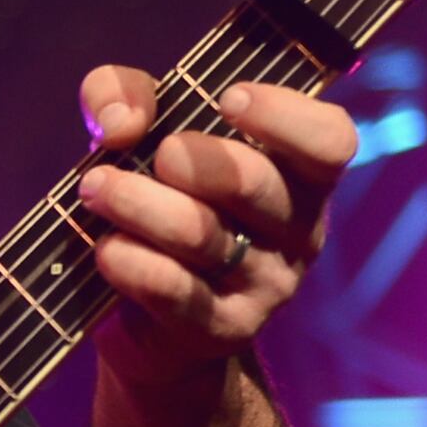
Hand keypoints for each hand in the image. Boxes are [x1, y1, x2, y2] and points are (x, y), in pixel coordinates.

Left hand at [73, 66, 358, 389]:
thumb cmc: (158, 200)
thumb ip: (125, 97)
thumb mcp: (141, 132)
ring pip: (202, 234)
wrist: (147, 320)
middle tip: (156, 154)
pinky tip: (105, 247)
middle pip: (255, 182)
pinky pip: (174, 289)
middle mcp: (298, 230)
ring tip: (95, 188)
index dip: (284, 115)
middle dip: (190, 158)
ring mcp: (268, 285)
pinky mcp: (224, 329)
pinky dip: (129, 261)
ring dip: (136, 202)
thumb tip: (121, 123)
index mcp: (299, 175)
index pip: (330, 140)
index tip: (227, 98)